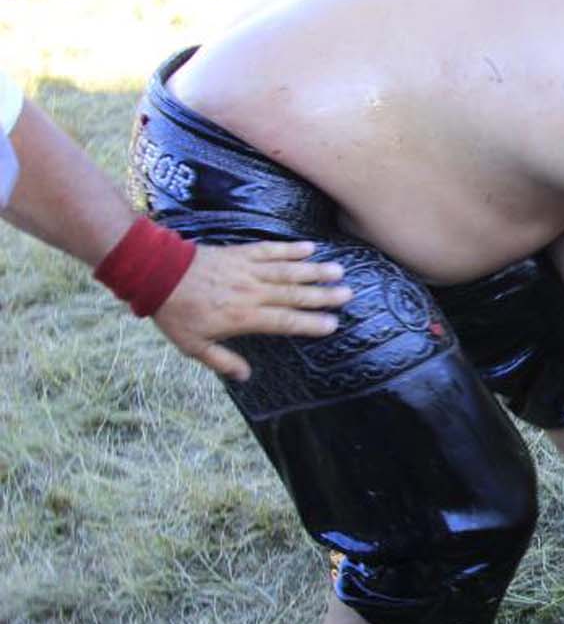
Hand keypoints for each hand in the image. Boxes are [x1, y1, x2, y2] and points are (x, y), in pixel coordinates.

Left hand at [152, 240, 349, 381]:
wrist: (156, 274)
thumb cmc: (175, 313)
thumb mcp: (193, 346)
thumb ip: (222, 361)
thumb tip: (246, 376)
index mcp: (244, 317)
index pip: (285, 321)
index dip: (310, 323)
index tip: (332, 324)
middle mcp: (252, 292)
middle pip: (294, 294)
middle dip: (322, 295)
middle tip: (347, 294)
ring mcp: (248, 270)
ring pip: (288, 271)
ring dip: (314, 271)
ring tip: (338, 271)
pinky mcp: (240, 254)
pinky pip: (270, 250)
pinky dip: (290, 249)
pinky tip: (310, 248)